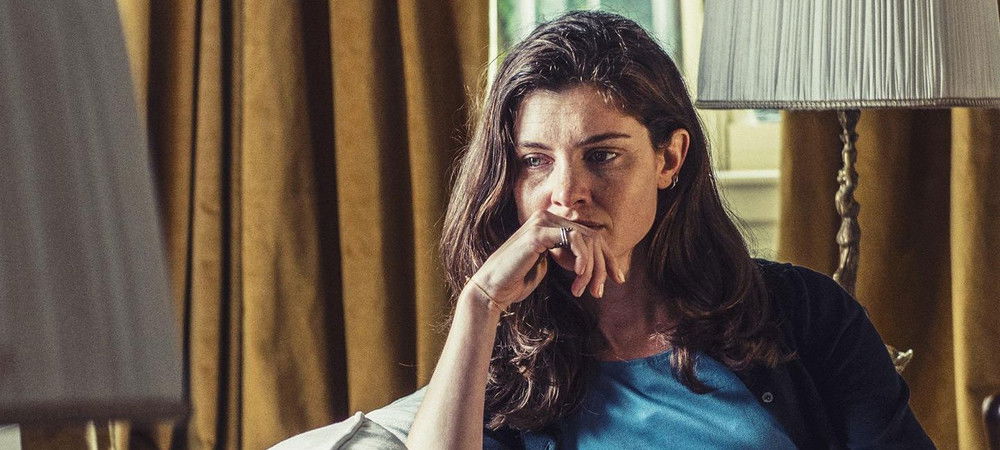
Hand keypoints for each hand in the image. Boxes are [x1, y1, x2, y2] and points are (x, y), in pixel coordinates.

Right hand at [466, 210, 624, 310]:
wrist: (494, 288)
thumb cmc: (519, 279)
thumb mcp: (550, 264)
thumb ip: (568, 254)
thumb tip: (595, 257)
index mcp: (550, 223)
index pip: (590, 235)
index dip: (607, 258)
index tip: (618, 278)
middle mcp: (546, 217)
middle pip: (592, 236)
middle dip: (603, 266)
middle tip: (601, 291)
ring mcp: (541, 222)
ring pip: (586, 239)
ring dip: (592, 269)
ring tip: (587, 290)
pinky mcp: (537, 233)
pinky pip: (572, 240)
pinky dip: (581, 259)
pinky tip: (579, 276)